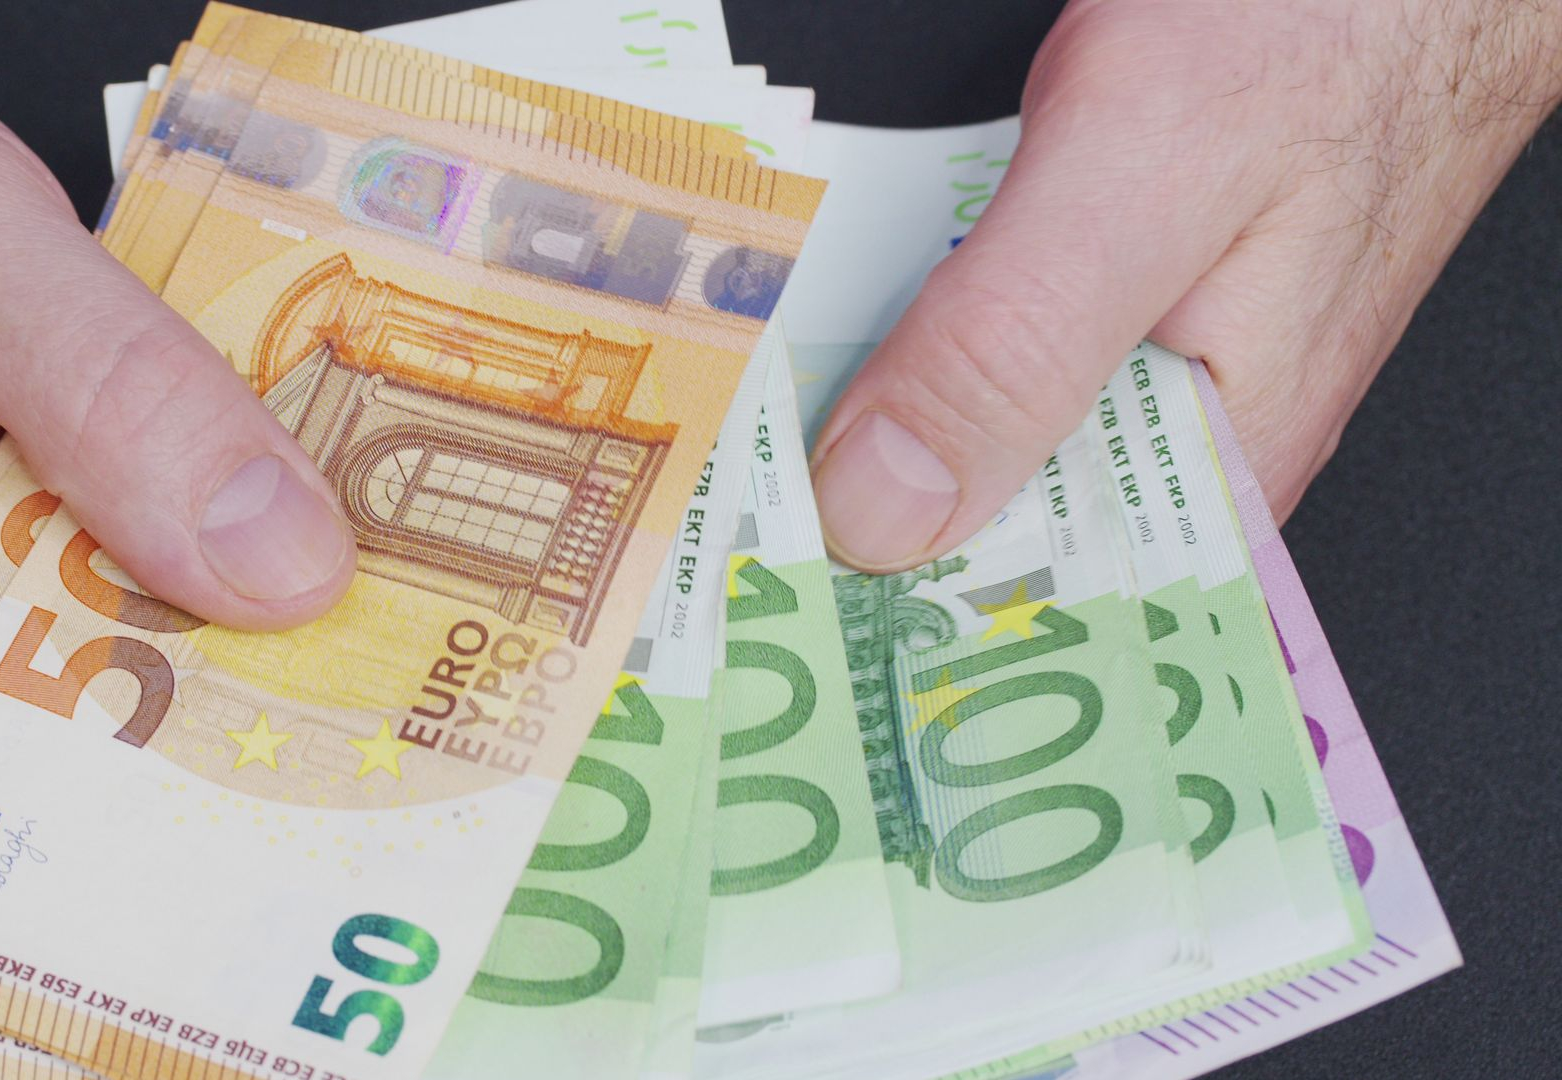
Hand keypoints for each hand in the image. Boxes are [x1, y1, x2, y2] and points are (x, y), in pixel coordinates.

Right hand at [0, 1, 355, 790]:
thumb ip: (129, 407)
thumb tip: (278, 562)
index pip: (4, 773)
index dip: (165, 750)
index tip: (303, 710)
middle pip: (37, 731)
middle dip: (184, 672)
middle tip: (326, 621)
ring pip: (42, 658)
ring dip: (157, 599)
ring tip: (269, 551)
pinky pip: (28, 591)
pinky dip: (113, 547)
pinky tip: (185, 502)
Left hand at [812, 0, 1560, 570]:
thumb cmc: (1329, 32)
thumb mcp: (1141, 180)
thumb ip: (1015, 346)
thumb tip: (884, 508)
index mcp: (1219, 460)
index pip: (1031, 599)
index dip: (894, 615)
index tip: (770, 609)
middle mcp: (1180, 430)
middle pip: (984, 517)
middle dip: (856, 516)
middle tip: (727, 515)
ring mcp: (1143, 359)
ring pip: (971, 427)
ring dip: (867, 417)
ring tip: (753, 426)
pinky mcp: (1104, 291)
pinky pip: (984, 343)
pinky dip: (906, 334)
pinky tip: (834, 325)